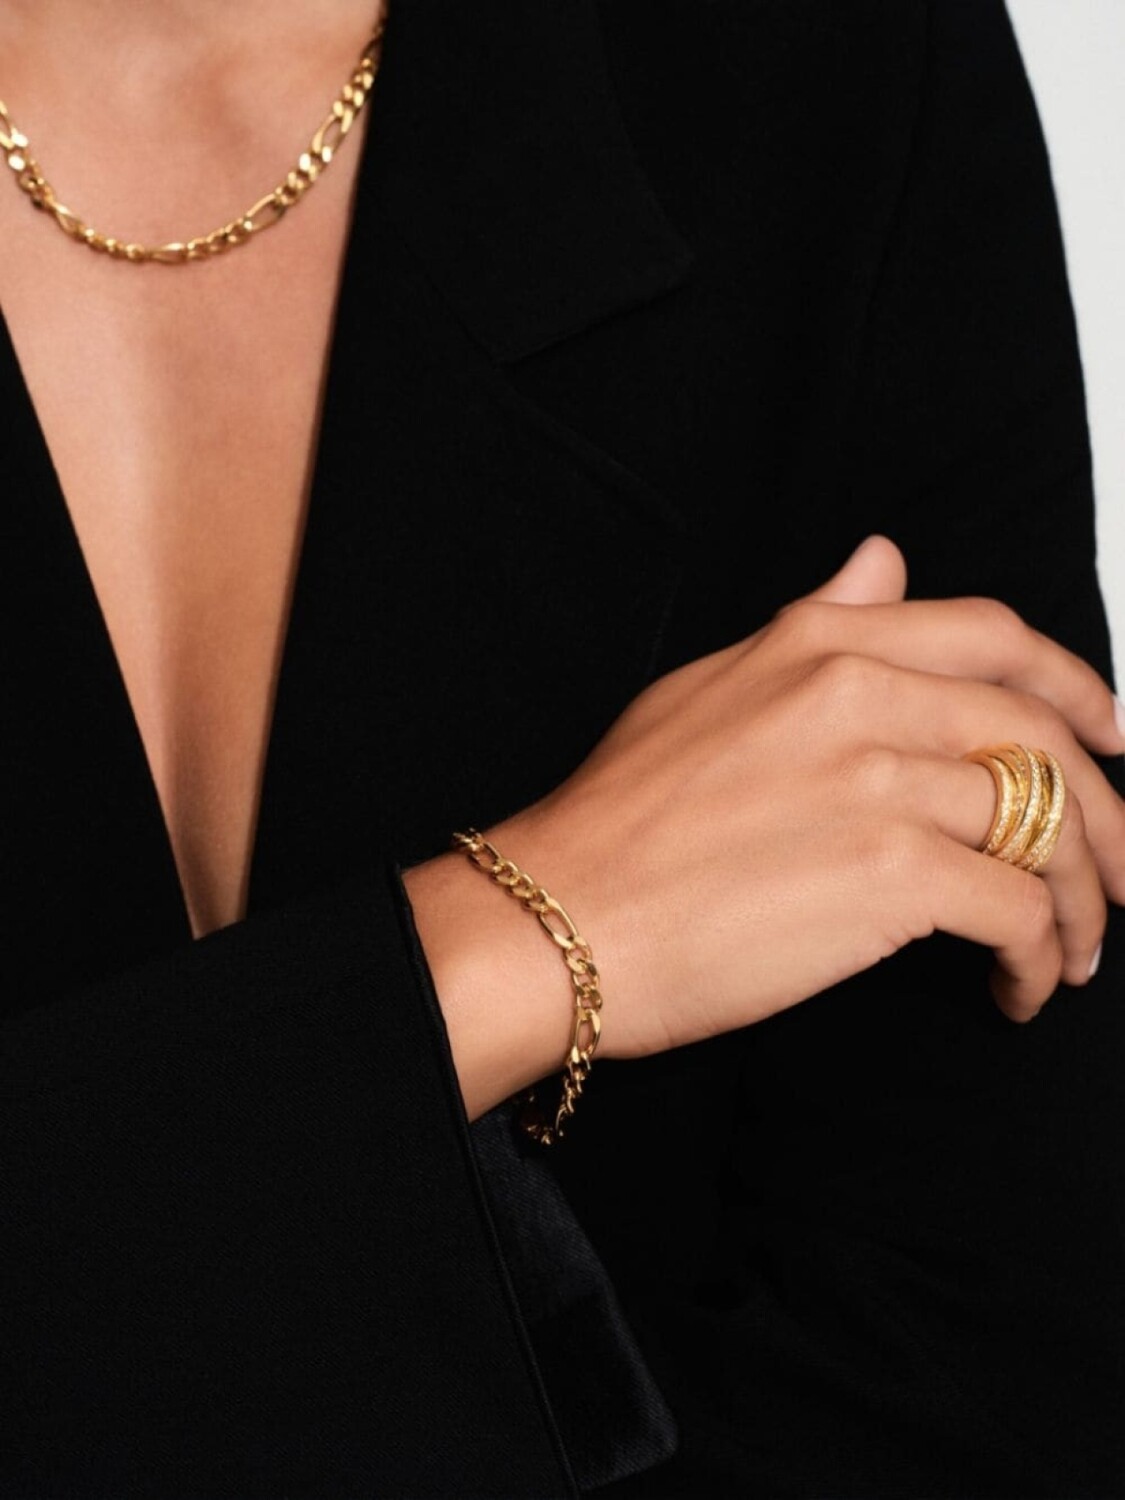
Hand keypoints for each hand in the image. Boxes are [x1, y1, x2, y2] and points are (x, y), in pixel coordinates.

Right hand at [492, 536, 1124, 1065]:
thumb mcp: (708, 686)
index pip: (994, 637)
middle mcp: (862, 693)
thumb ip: (813, 623)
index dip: (1075, 686)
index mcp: (821, 643)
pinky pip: (1018, 909)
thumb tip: (884, 562)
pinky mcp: (890, 872)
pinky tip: (1017, 989)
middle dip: (1106, 816)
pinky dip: (1038, 956)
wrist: (561, 916)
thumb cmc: (618, 818)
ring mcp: (881, 779)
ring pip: (1049, 827)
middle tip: (1118, 872)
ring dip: (1080, 903)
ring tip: (1069, 952)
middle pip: (1044, 739)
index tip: (1109, 733)